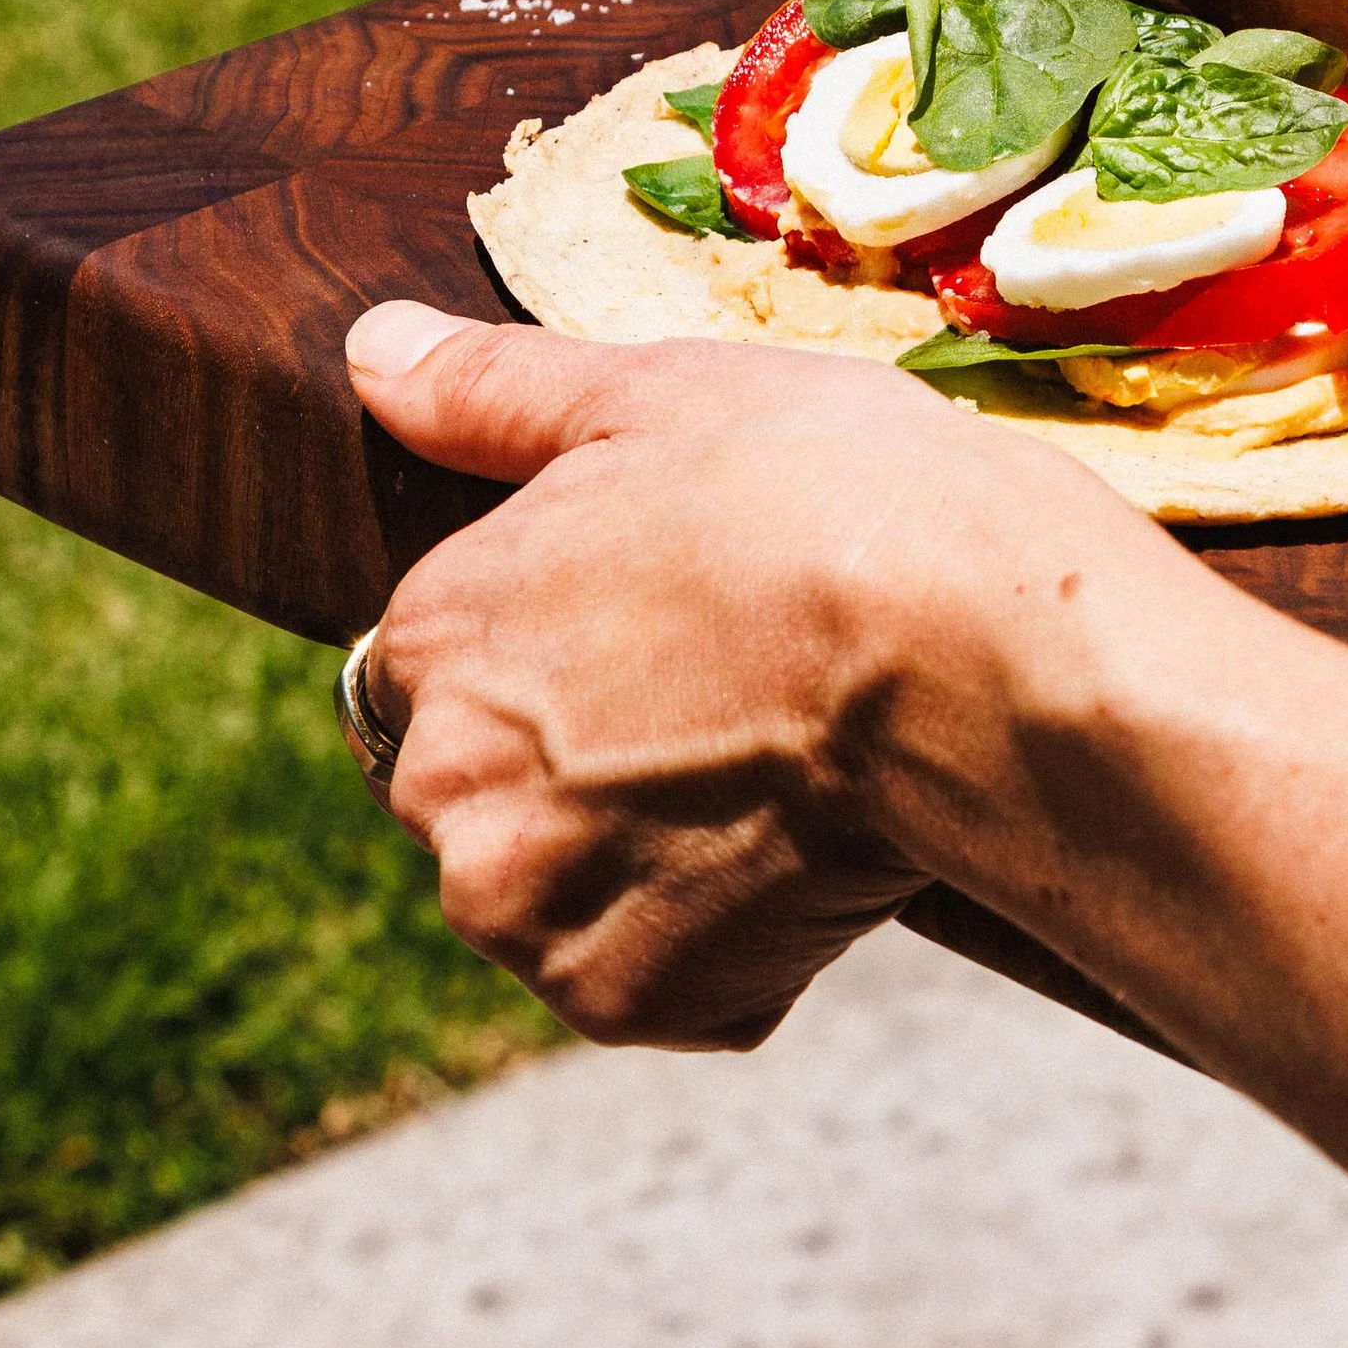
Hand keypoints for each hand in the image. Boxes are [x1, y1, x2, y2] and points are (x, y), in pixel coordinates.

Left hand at [341, 301, 1141, 1049]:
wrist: (975, 655)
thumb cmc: (832, 499)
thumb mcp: (660, 396)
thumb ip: (494, 390)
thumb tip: (371, 350)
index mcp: (435, 630)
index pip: (452, 666)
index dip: (573, 648)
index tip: (679, 633)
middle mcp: (444, 783)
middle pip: (496, 793)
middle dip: (592, 771)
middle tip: (739, 709)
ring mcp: (529, 905)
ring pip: (567, 897)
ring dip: (655, 865)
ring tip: (781, 781)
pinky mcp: (627, 997)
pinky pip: (661, 979)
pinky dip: (728, 942)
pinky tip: (808, 856)